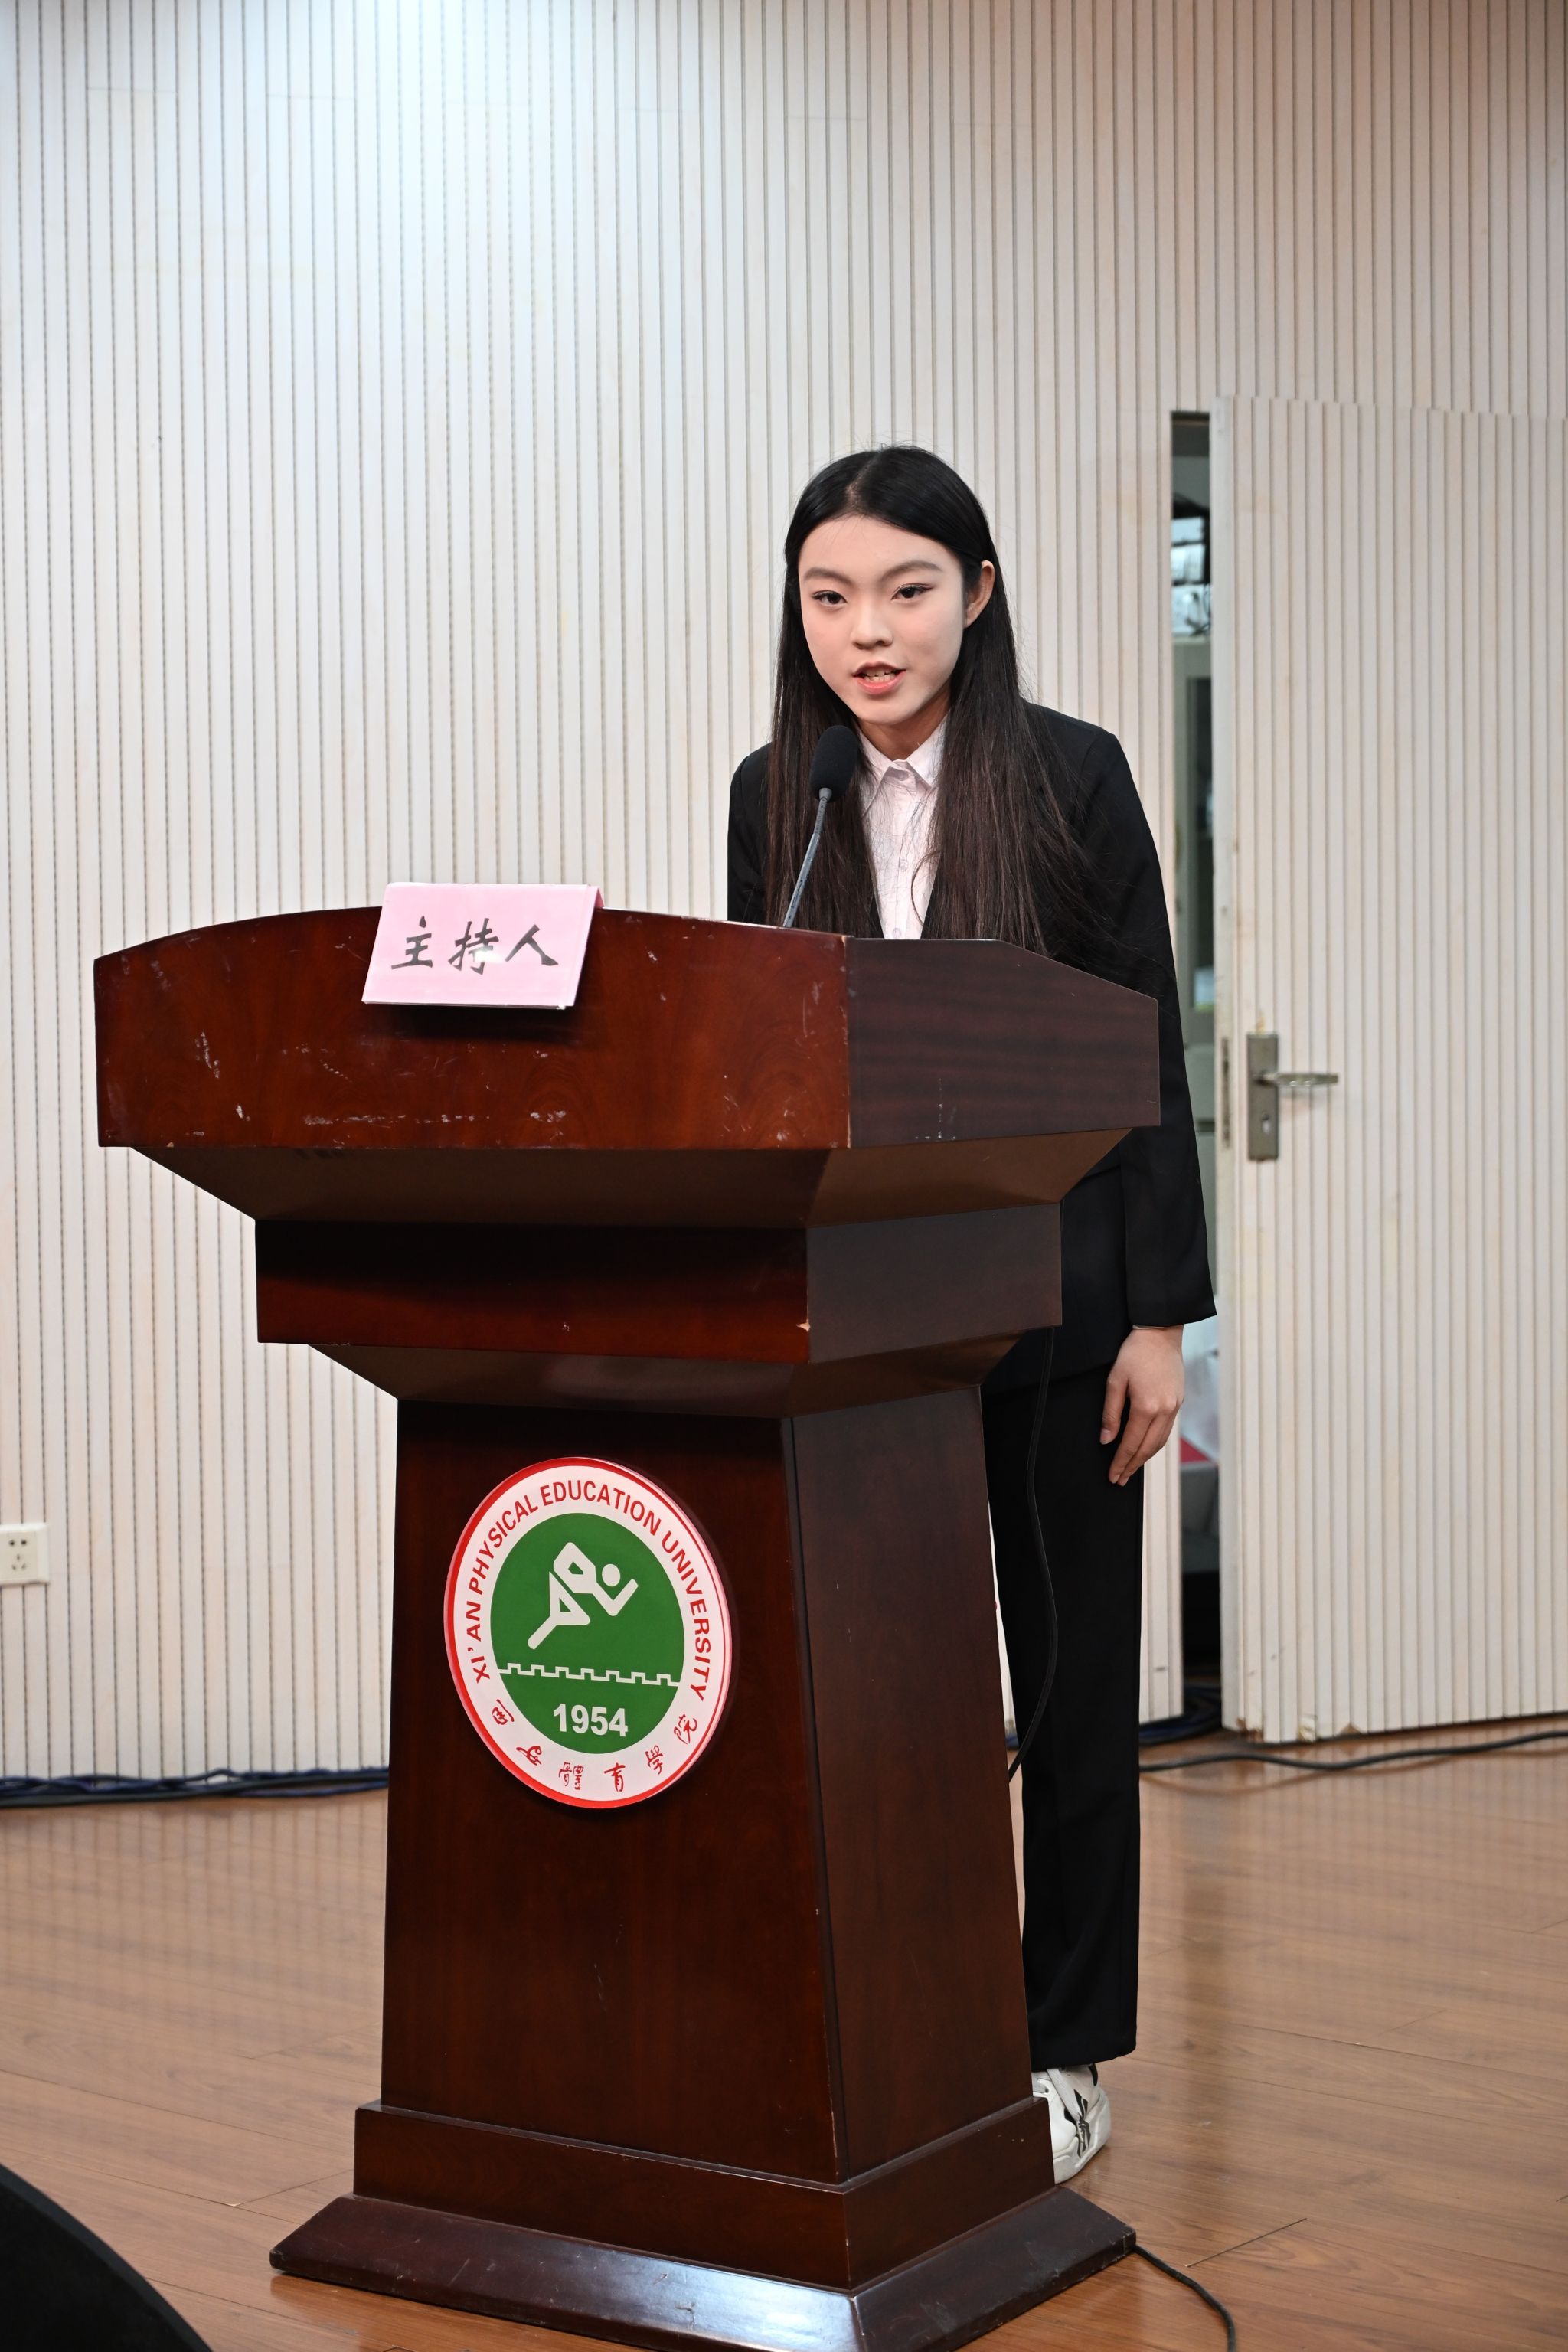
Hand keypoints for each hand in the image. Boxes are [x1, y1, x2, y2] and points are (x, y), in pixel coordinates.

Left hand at [1100, 1326, 1184, 1485]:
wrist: (1161, 1334)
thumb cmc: (1135, 1353)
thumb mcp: (1115, 1381)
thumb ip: (1110, 1413)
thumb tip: (1107, 1439)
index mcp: (1146, 1407)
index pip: (1131, 1444)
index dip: (1120, 1462)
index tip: (1113, 1476)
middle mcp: (1164, 1411)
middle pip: (1147, 1449)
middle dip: (1132, 1466)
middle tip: (1120, 1479)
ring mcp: (1174, 1407)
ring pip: (1159, 1442)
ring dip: (1145, 1458)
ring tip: (1131, 1468)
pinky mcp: (1178, 1402)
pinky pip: (1167, 1431)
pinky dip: (1156, 1444)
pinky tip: (1146, 1448)